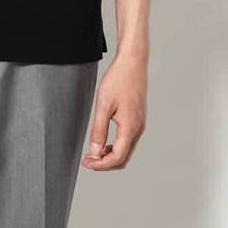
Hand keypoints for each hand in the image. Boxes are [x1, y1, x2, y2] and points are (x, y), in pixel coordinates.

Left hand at [81, 50, 146, 170]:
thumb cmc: (119, 79)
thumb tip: (95, 151)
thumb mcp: (104, 105)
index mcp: (130, 127)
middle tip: (88, 161)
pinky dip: (116, 146)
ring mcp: (140, 123)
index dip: (101, 165)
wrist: (133, 62)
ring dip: (110, 155)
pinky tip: (104, 141)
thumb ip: (99, 130)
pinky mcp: (138, 118)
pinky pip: (128, 140)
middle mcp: (138, 128)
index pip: (117, 157)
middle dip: (105, 163)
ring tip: (94, 152)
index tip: (86, 163)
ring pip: (126, 150)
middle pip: (123, 158)